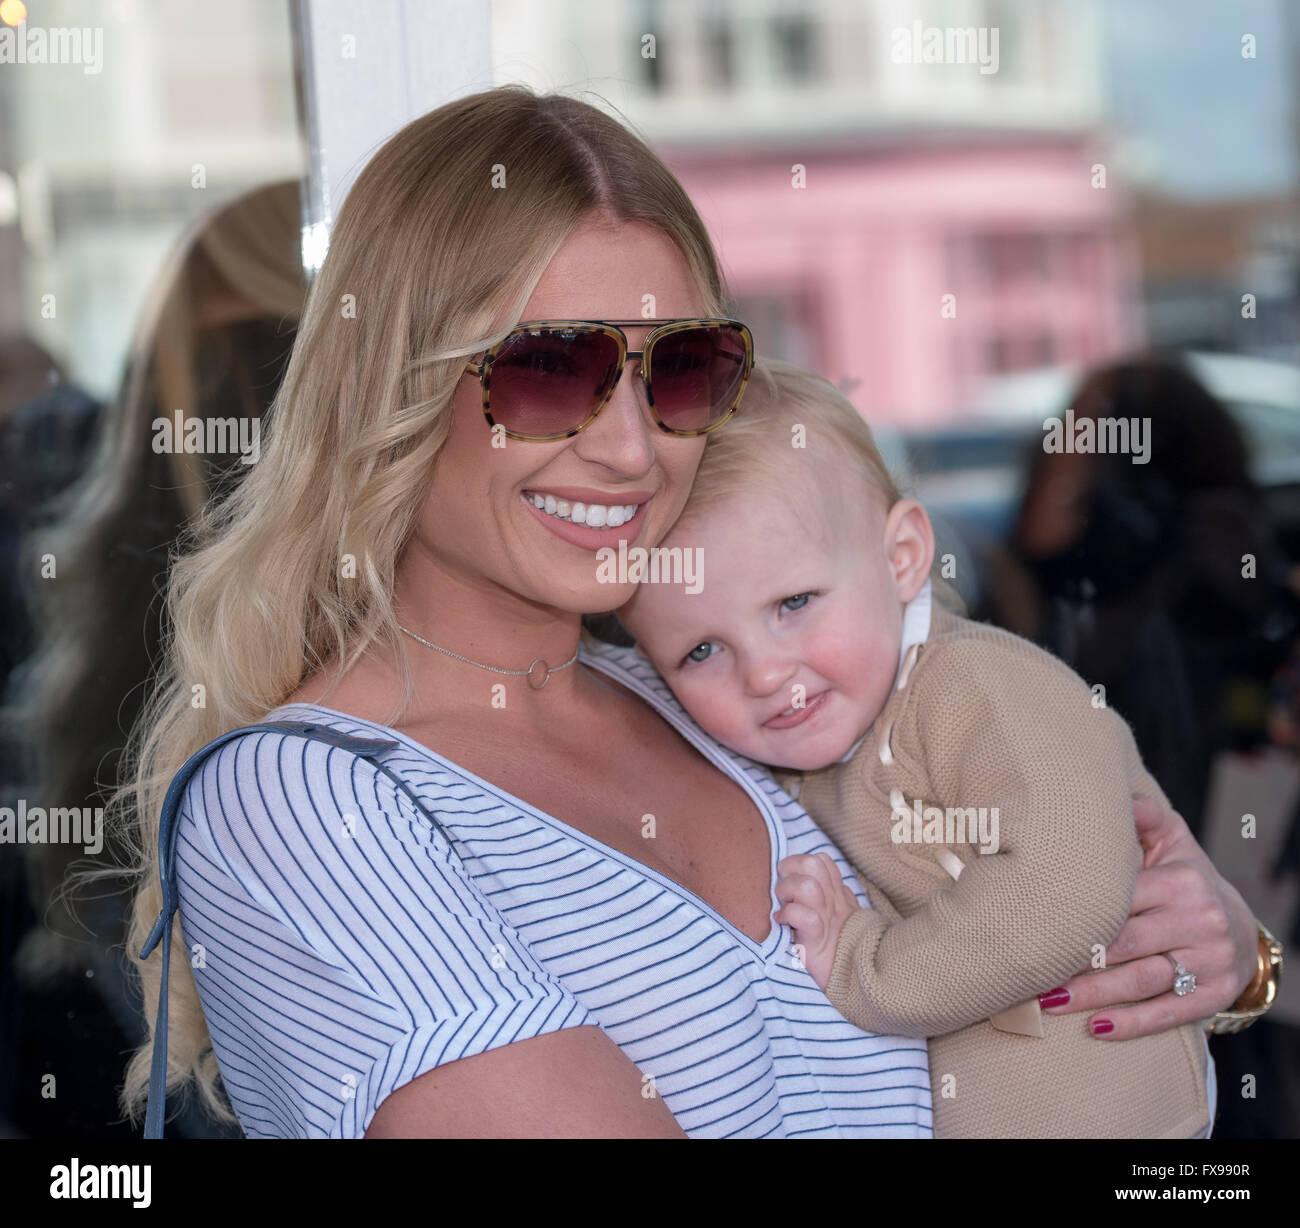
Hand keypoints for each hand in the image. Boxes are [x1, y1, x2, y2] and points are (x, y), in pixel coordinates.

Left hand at [774, 853, 860, 990]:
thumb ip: (829, 899)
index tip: (789, 879)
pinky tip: (781, 923)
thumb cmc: (840, 951)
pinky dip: (787, 915)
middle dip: (790, 870)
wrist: (857, 983)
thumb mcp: (838, 919)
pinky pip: (804, 916)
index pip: (822, 861)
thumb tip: (810, 883)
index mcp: (837, 896)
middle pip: (813, 864)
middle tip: (783, 891)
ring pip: (807, 886)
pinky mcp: (818, 941)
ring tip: (783, 906)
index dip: (800, 863)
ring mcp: (827, 920)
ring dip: (787, 892)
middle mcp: (834, 903)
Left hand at [1041, 795, 1257, 1037]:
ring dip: (1092, 995)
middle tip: (1028, 965)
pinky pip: (1168, 1013)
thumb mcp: (1173, 842)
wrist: (1240, 926)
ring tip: (1048, 1000)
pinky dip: (1132, 1023)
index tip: (1034, 918)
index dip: (1077, 912)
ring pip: (1141, 981)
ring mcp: (1209, 962)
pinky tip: (1096, 1028)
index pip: (1120, 898)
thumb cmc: (1187, 879)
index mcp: (1182, 881)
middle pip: (1125, 943)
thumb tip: (1121, 796)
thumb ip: (1144, 818)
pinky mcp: (1214, 996)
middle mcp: (1199, 921)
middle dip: (1075, 957)